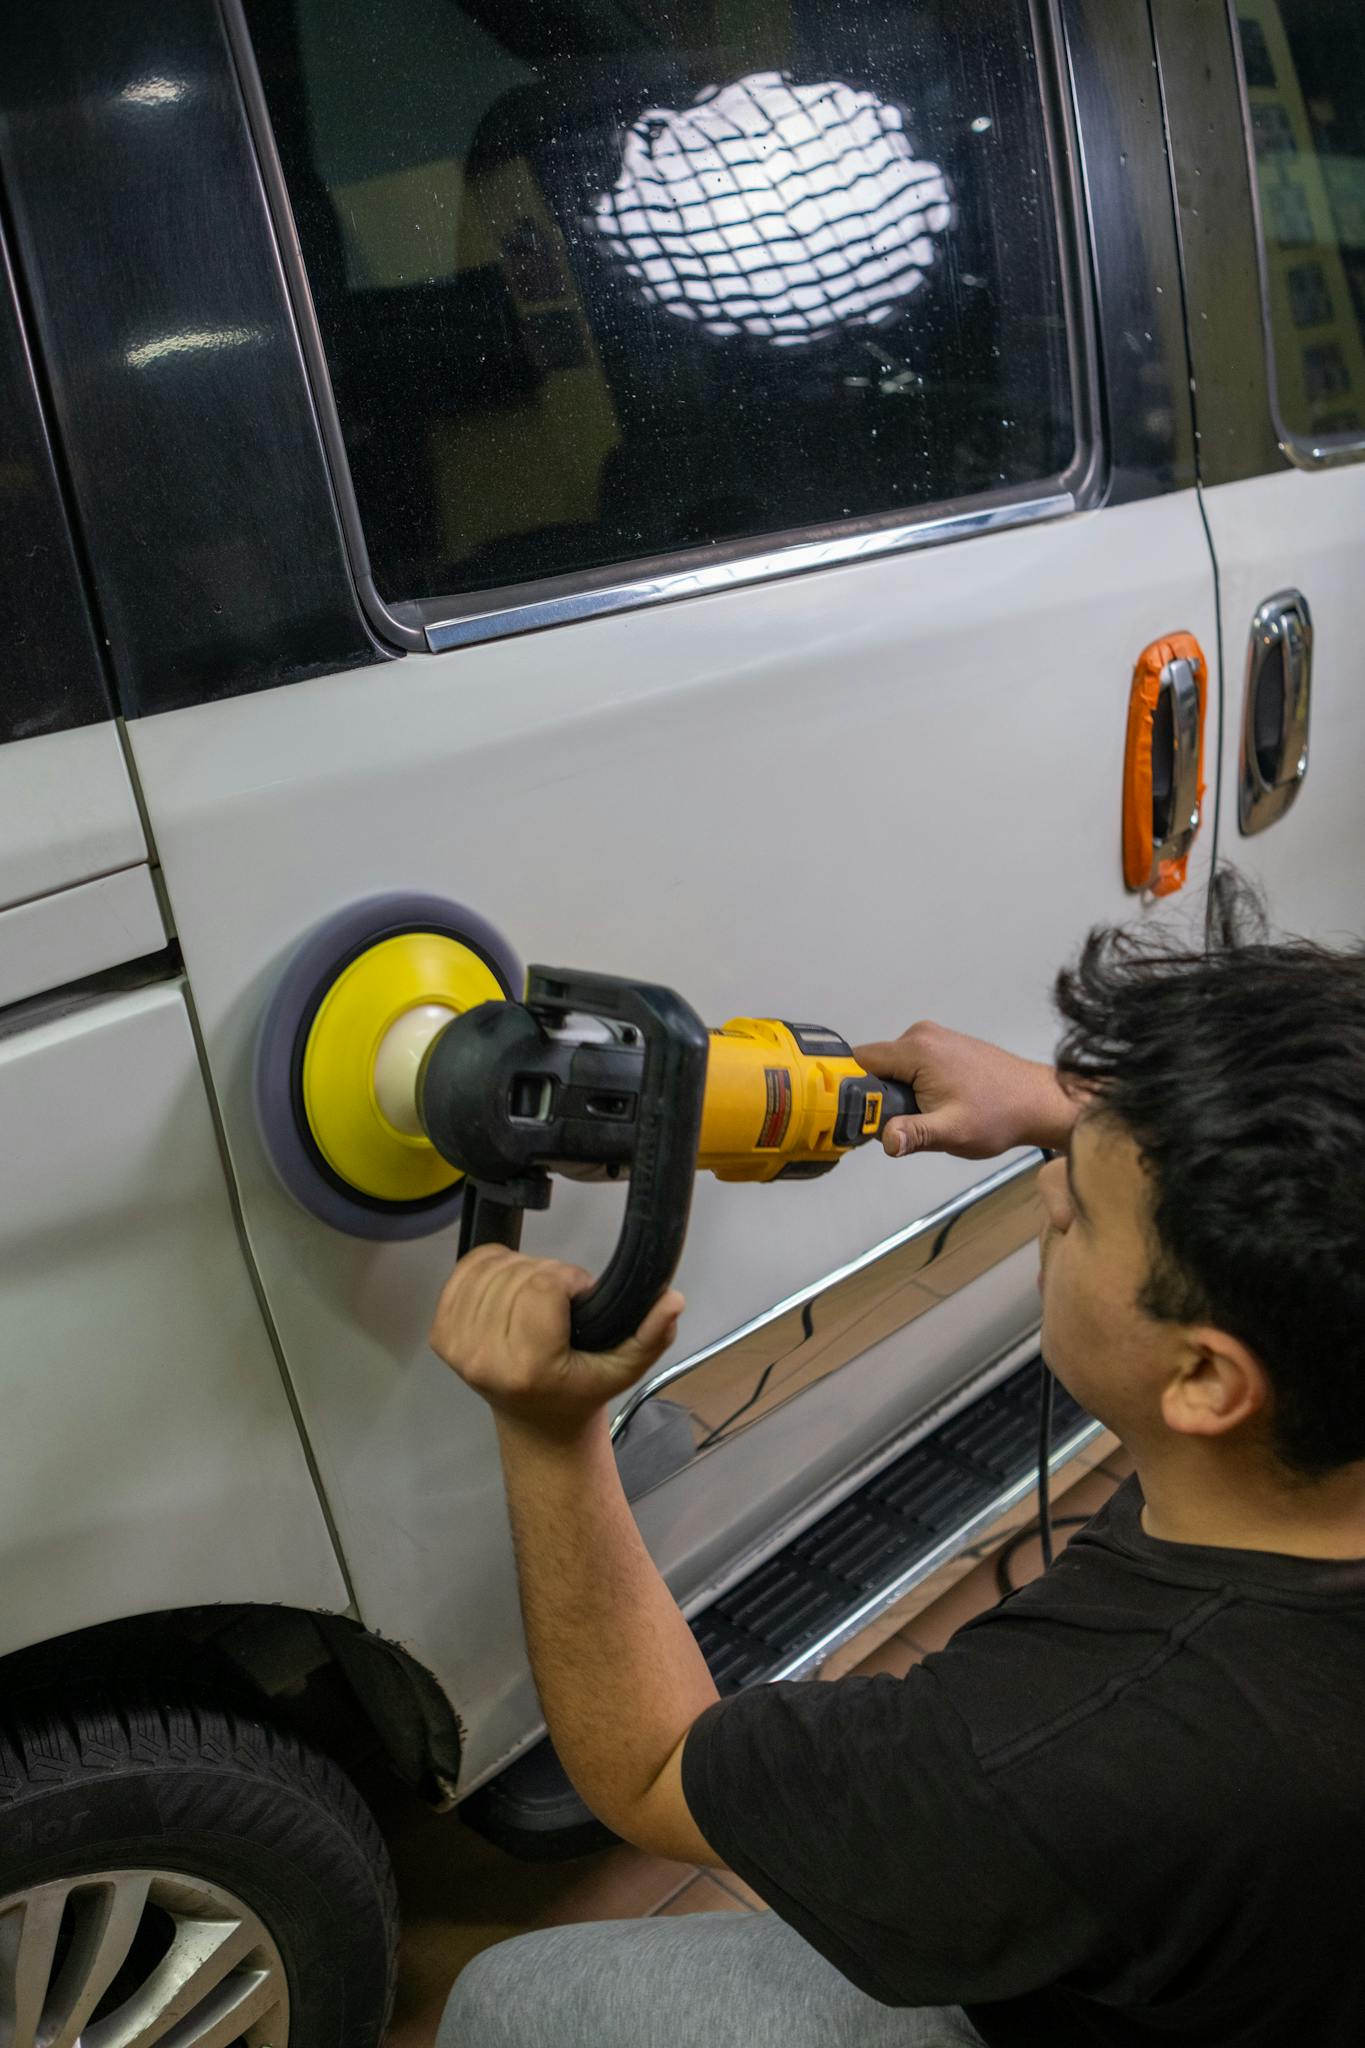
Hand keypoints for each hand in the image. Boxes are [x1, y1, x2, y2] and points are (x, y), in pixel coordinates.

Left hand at [429, 1245, 684, 1436]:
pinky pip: (465, 1271)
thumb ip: (652, 1334)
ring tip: (538, 1296)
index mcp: (528, 1366)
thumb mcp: (625, 1368)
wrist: (537, 1422)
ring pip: (491, 1268)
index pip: (542, 1286)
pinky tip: (509, 1286)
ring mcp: (456, 1347)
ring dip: (521, 1269)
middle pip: (517, 1273)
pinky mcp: (439, 1335)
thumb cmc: (581, 1390)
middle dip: (547, 1274)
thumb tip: (673, 1300)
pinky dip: (490, 1266)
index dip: (568, 1279)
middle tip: (562, 1301)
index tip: (581, 1295)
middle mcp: (484, 1358)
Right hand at [853, 1021, 1077, 1159]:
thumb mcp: (952, 1131)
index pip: (859, 1061)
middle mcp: (922, 1035)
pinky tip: (935, 1105)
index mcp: (917, 1048)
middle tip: (900, 1123)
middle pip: (875, 1065)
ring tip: (924, 1116)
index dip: (852, 1090)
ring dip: (897, 1093)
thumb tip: (886, 1139)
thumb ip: (914, 1134)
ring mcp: (935, 1038)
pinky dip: (912, 1085)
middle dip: (878, 1095)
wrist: (1038, 1101)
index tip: (857, 1115)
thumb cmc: (1000, 1115)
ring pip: (893, 1066)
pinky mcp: (944, 1046)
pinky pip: (911, 1063)